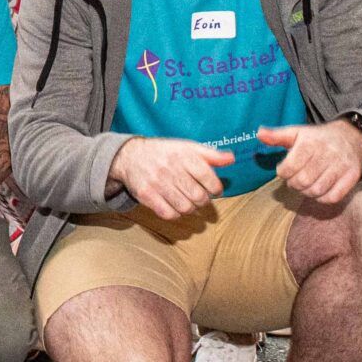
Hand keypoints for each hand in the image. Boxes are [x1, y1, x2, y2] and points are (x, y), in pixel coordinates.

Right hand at [108, 136, 232, 218]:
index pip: (208, 178)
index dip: (216, 188)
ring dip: (191, 208)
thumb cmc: (164, 152)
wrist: (130, 155)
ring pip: (185, 207)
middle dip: (203, 200)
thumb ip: (210, 155)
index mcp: (183, 155)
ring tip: (188, 201)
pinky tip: (175, 206)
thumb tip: (231, 159)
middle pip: (198, 196)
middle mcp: (171, 168)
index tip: (215, 190)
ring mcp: (157, 183)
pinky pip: (169, 214)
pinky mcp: (146, 195)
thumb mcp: (187, 147)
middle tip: (200, 197)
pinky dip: (176, 214)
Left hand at [258, 120, 361, 205]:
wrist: (351, 137)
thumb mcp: (297, 133)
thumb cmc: (318, 138)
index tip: (284, 171)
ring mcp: (341, 166)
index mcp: (311, 142)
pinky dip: (322, 198)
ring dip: (307, 192)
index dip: (282, 173)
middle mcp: (327, 153)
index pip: (289, 167)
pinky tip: (319, 190)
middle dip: (294, 184)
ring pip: (317, 190)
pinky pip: (333, 197)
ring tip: (305, 185)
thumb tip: (259, 133)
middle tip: (294, 180)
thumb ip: (277, 136)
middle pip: (303, 181)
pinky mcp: (352, 176)